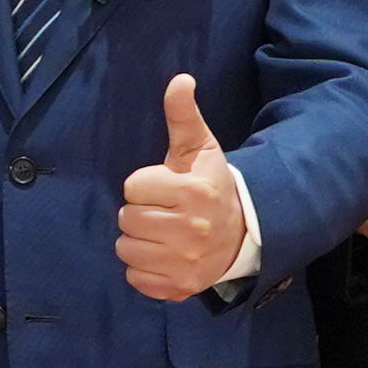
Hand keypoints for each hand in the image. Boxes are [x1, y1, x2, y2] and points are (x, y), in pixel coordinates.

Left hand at [119, 72, 262, 299]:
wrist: (241, 233)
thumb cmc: (211, 185)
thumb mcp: (200, 147)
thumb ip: (183, 115)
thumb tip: (180, 79)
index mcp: (194, 192)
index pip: (133, 187)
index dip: (144, 185)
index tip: (165, 187)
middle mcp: (191, 229)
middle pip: (126, 218)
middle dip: (140, 212)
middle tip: (164, 210)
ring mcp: (185, 262)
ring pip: (126, 248)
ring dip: (138, 240)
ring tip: (162, 232)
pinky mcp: (179, 287)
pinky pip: (134, 277)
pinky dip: (143, 268)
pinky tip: (163, 255)